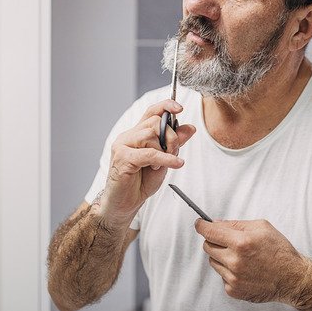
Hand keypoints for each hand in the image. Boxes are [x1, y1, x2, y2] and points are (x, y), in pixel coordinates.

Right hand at [98, 100, 195, 227]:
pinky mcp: (122, 158)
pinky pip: (149, 153)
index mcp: (137, 134)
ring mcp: (122, 146)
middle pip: (155, 122)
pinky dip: (166, 158)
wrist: (125, 204)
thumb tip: (189, 128)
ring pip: (151, 134)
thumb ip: (174, 144)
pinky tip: (175, 163)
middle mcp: (128, 136)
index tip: (179, 107)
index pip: (151, 112)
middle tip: (174, 153)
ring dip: (165, 150)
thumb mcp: (164, 160)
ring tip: (162, 165)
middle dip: (171, 137)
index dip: (165, 106)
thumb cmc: (140, 183)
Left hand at [195, 219, 310, 303]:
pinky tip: (244, 269)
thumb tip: (217, 223)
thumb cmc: (280, 252)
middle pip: (208, 246)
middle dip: (214, 240)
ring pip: (213, 261)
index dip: (201, 226)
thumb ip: (236, 224)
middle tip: (228, 241)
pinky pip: (221, 276)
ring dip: (222, 256)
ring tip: (241, 257)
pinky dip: (228, 271)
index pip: (209, 231)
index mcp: (241, 242)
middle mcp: (235, 261)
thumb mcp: (262, 227)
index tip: (199, 224)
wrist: (292, 278)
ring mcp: (233, 277)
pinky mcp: (234, 290)